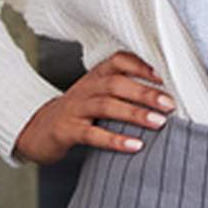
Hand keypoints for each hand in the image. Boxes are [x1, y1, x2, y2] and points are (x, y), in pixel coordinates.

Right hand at [12, 51, 174, 164]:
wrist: (36, 130)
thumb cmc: (78, 112)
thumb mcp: (98, 94)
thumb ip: (125, 89)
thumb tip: (166, 94)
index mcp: (96, 76)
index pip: (119, 61)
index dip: (142, 66)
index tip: (165, 76)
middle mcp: (86, 88)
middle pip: (117, 84)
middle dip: (146, 93)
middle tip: (170, 104)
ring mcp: (74, 109)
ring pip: (106, 105)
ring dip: (135, 113)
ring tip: (159, 122)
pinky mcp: (66, 131)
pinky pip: (92, 134)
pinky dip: (114, 140)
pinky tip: (134, 146)